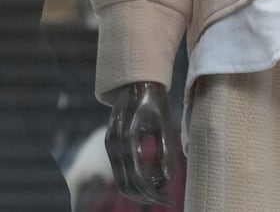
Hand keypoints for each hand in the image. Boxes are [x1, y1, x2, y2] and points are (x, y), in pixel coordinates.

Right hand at [105, 81, 174, 206]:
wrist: (136, 81)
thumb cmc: (155, 102)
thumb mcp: (165, 126)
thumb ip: (166, 154)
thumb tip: (166, 181)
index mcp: (128, 137)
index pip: (138, 177)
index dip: (154, 193)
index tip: (170, 199)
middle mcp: (114, 142)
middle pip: (126, 183)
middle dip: (146, 196)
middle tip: (166, 199)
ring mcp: (109, 142)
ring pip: (121, 179)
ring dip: (140, 190)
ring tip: (161, 189)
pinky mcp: (110, 142)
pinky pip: (119, 169)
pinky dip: (133, 179)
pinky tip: (151, 179)